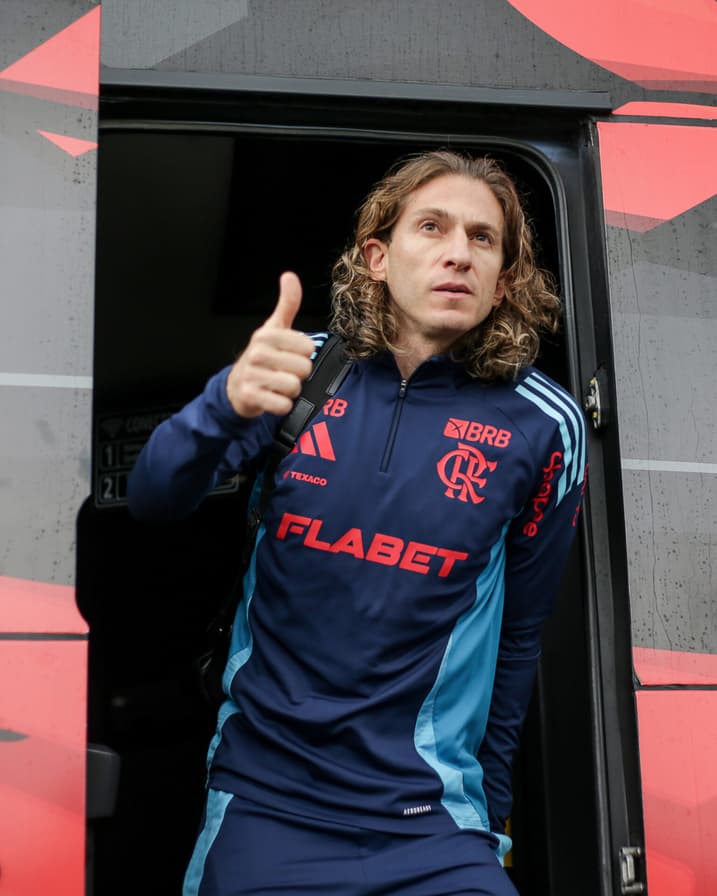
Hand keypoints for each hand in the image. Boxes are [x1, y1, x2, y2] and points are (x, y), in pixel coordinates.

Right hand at [226, 272, 315, 417]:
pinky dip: (282, 405)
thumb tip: (289, 276)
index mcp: (265, 335)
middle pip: (303, 368)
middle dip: (298, 374)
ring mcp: (252, 375)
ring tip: (278, 385)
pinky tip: (272, 397)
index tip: (289, 355)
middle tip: (283, 372)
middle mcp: (257, 353)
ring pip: (294, 386)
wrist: (237, 386)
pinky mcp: (250, 396)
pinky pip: (282, 404)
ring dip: (291, 391)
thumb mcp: (274, 328)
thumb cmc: (262, 356)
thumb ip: (287, 304)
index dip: (303, 355)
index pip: (307, 347)